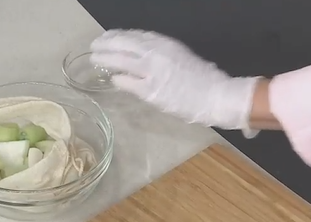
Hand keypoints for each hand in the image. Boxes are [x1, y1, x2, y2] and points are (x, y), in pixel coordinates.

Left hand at [89, 29, 259, 130]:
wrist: (216, 95)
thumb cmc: (204, 78)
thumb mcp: (181, 56)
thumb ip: (161, 54)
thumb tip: (141, 57)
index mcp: (164, 43)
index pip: (134, 36)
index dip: (117, 36)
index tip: (108, 37)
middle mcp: (156, 53)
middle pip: (122, 44)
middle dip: (105, 45)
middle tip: (95, 47)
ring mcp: (152, 72)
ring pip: (121, 61)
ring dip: (106, 60)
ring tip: (96, 60)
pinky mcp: (152, 91)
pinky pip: (128, 83)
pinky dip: (119, 80)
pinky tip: (113, 79)